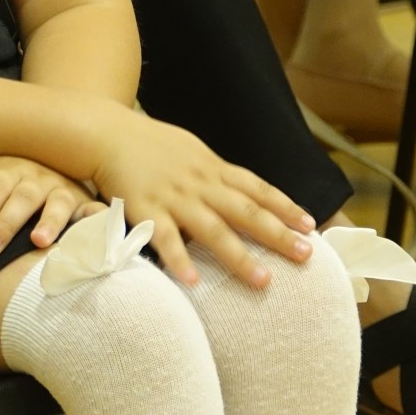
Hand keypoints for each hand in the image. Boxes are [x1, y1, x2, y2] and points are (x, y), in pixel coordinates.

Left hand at [0, 156, 105, 254]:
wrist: (58, 161)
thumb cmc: (12, 176)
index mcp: (10, 170)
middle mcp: (39, 177)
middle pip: (21, 198)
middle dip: (6, 224)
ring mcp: (65, 189)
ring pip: (57, 203)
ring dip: (49, 222)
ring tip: (38, 242)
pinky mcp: (87, 203)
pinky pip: (95, 212)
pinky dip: (96, 222)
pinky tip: (91, 235)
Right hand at [91, 113, 316, 287]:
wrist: (105, 132)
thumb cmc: (149, 143)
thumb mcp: (190, 149)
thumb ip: (215, 172)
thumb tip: (244, 192)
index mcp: (211, 168)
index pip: (256, 188)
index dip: (284, 206)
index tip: (310, 226)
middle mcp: (199, 183)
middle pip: (245, 211)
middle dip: (277, 234)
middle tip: (305, 255)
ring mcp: (173, 197)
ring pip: (212, 229)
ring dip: (239, 256)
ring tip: (263, 281)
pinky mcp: (144, 210)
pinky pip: (164, 239)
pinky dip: (178, 260)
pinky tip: (192, 282)